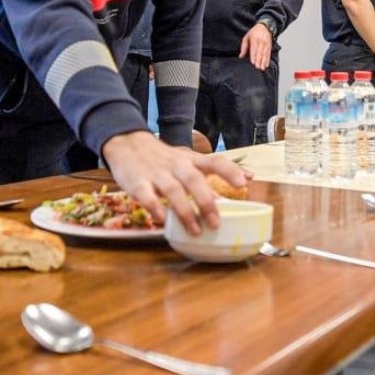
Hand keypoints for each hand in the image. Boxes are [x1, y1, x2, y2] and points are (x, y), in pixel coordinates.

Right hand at [100, 130, 246, 233]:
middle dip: (206, 202)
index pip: (214, 161)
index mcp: (191, 160)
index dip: (229, 171)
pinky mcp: (137, 182)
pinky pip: (147, 196)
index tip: (243, 184)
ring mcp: (156, 173)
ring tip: (196, 231)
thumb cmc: (164, 159)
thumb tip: (246, 181)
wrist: (127, 144)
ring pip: (173, 190)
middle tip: (216, 223)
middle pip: (194, 180)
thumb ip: (213, 172)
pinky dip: (155, 207)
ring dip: (185, 211)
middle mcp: (176, 165)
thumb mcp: (189, 161)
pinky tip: (163, 220)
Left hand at [239, 23, 273, 70]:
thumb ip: (243, 47)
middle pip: (260, 53)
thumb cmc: (254, 32)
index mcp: (254, 39)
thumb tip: (241, 56)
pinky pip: (269, 54)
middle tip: (257, 67)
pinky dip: (268, 60)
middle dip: (259, 61)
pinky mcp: (269, 46)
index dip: (253, 56)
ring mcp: (266, 44)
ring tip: (262, 68)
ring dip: (263, 62)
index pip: (254, 49)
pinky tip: (266, 65)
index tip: (253, 62)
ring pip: (265, 54)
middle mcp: (261, 42)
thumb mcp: (246, 37)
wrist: (265, 27)